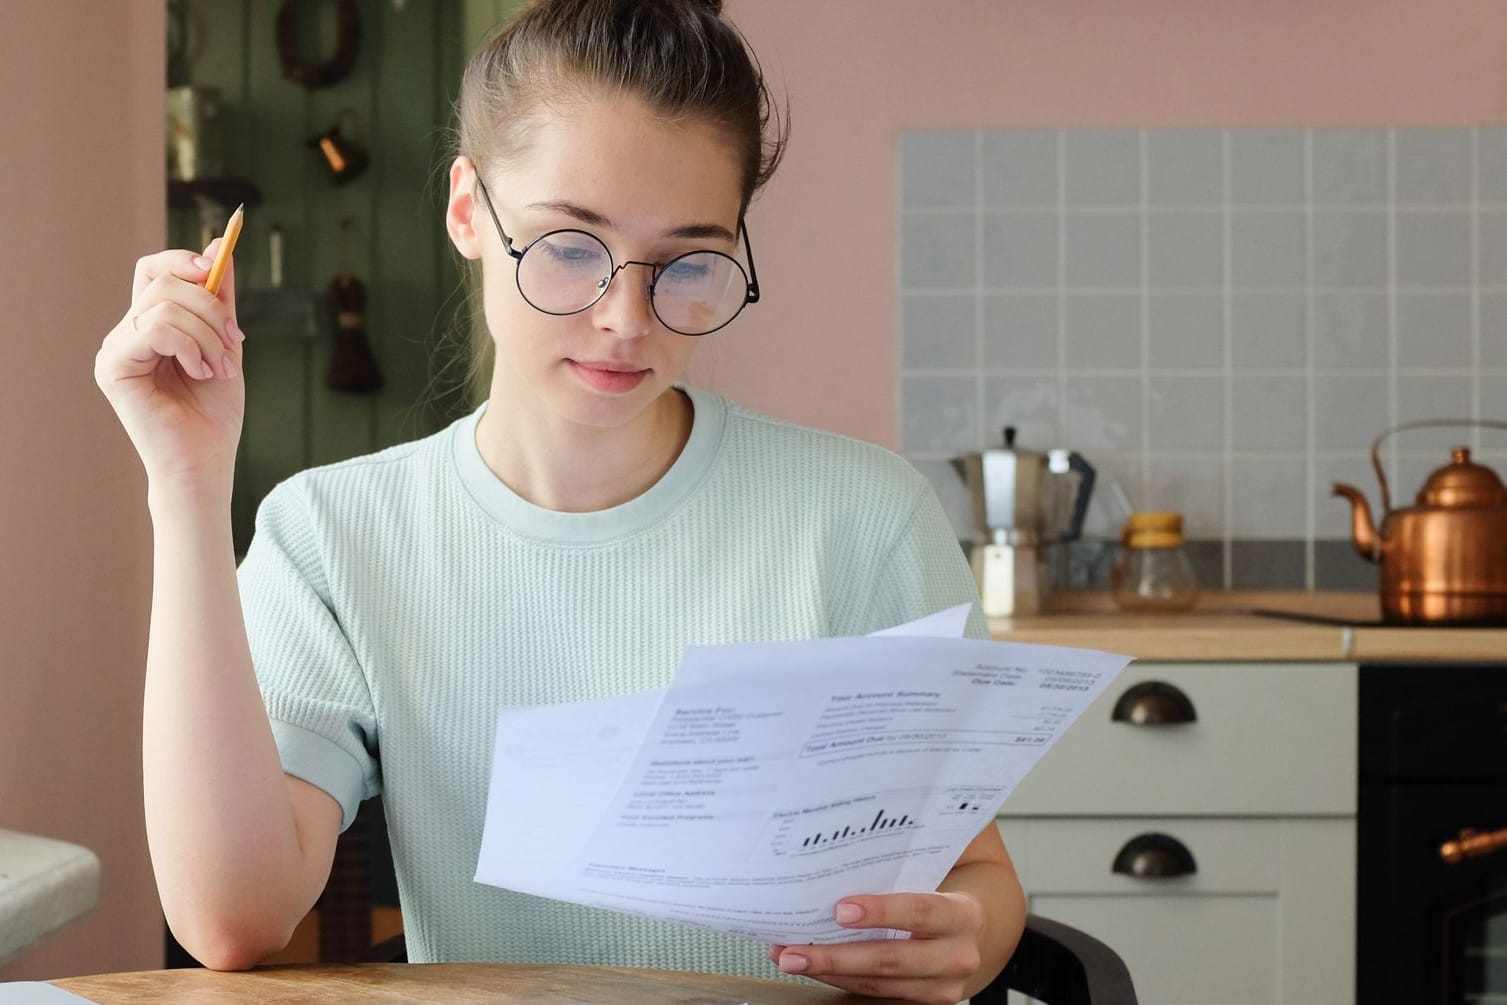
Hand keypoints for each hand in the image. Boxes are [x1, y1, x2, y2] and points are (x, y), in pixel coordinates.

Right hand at [95, 241, 245, 488]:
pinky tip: (202, 372)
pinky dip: (190, 346)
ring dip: (208, 334)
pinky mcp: (112, 366)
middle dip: (211, 307)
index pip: (155, 270)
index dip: (185, 261)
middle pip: (164, 281)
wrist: (206, 460)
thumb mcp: (226, 343)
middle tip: (235, 341)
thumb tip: (217, 247)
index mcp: (150, 325)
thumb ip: (219, 300)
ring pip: (164, 305)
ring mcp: (115, 349)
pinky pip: (155, 329)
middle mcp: (126, 333)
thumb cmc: (214, 412)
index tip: (216, 272)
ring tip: (220, 367)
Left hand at [768, 891, 987, 1004]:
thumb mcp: (933, 879)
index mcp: (964, 915)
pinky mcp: (923, 1004)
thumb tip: (835, 866)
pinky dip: (840, 980)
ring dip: (829, 971)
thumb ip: (898, 874)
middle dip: (836, 956)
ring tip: (791, 958)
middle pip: (891, 960)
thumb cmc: (940, 896)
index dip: (881, 911)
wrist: (972, 933)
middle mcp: (958, 957)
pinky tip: (814, 966)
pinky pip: (874, 995)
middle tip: (793, 951)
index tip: (839, 910)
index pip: (920, 911)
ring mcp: (942, 988)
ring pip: (877, 985)